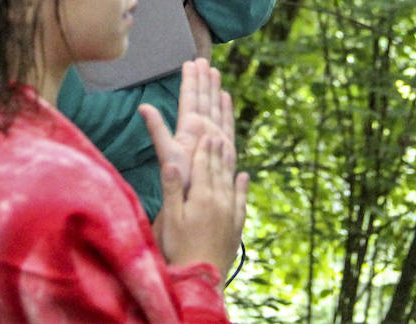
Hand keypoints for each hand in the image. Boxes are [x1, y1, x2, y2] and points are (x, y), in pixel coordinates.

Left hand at [140, 59, 235, 197]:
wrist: (192, 204)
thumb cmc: (178, 182)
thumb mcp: (167, 152)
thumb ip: (157, 128)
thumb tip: (143, 107)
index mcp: (188, 128)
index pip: (189, 98)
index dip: (191, 81)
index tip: (191, 62)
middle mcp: (200, 130)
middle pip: (202, 99)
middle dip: (203, 80)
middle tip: (203, 59)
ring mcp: (212, 138)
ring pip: (213, 107)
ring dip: (214, 90)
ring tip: (214, 71)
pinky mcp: (223, 149)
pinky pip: (225, 123)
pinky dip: (226, 110)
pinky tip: (226, 96)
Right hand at [155, 132, 248, 279]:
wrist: (202, 279)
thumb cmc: (180, 249)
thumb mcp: (171, 219)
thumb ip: (172, 190)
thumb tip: (171, 163)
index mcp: (201, 198)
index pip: (203, 168)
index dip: (204, 151)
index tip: (206, 136)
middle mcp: (219, 201)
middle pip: (218, 171)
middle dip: (216, 152)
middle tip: (218, 135)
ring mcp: (230, 214)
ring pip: (230, 182)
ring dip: (228, 163)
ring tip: (228, 147)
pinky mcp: (236, 226)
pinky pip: (241, 200)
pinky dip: (242, 186)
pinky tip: (244, 176)